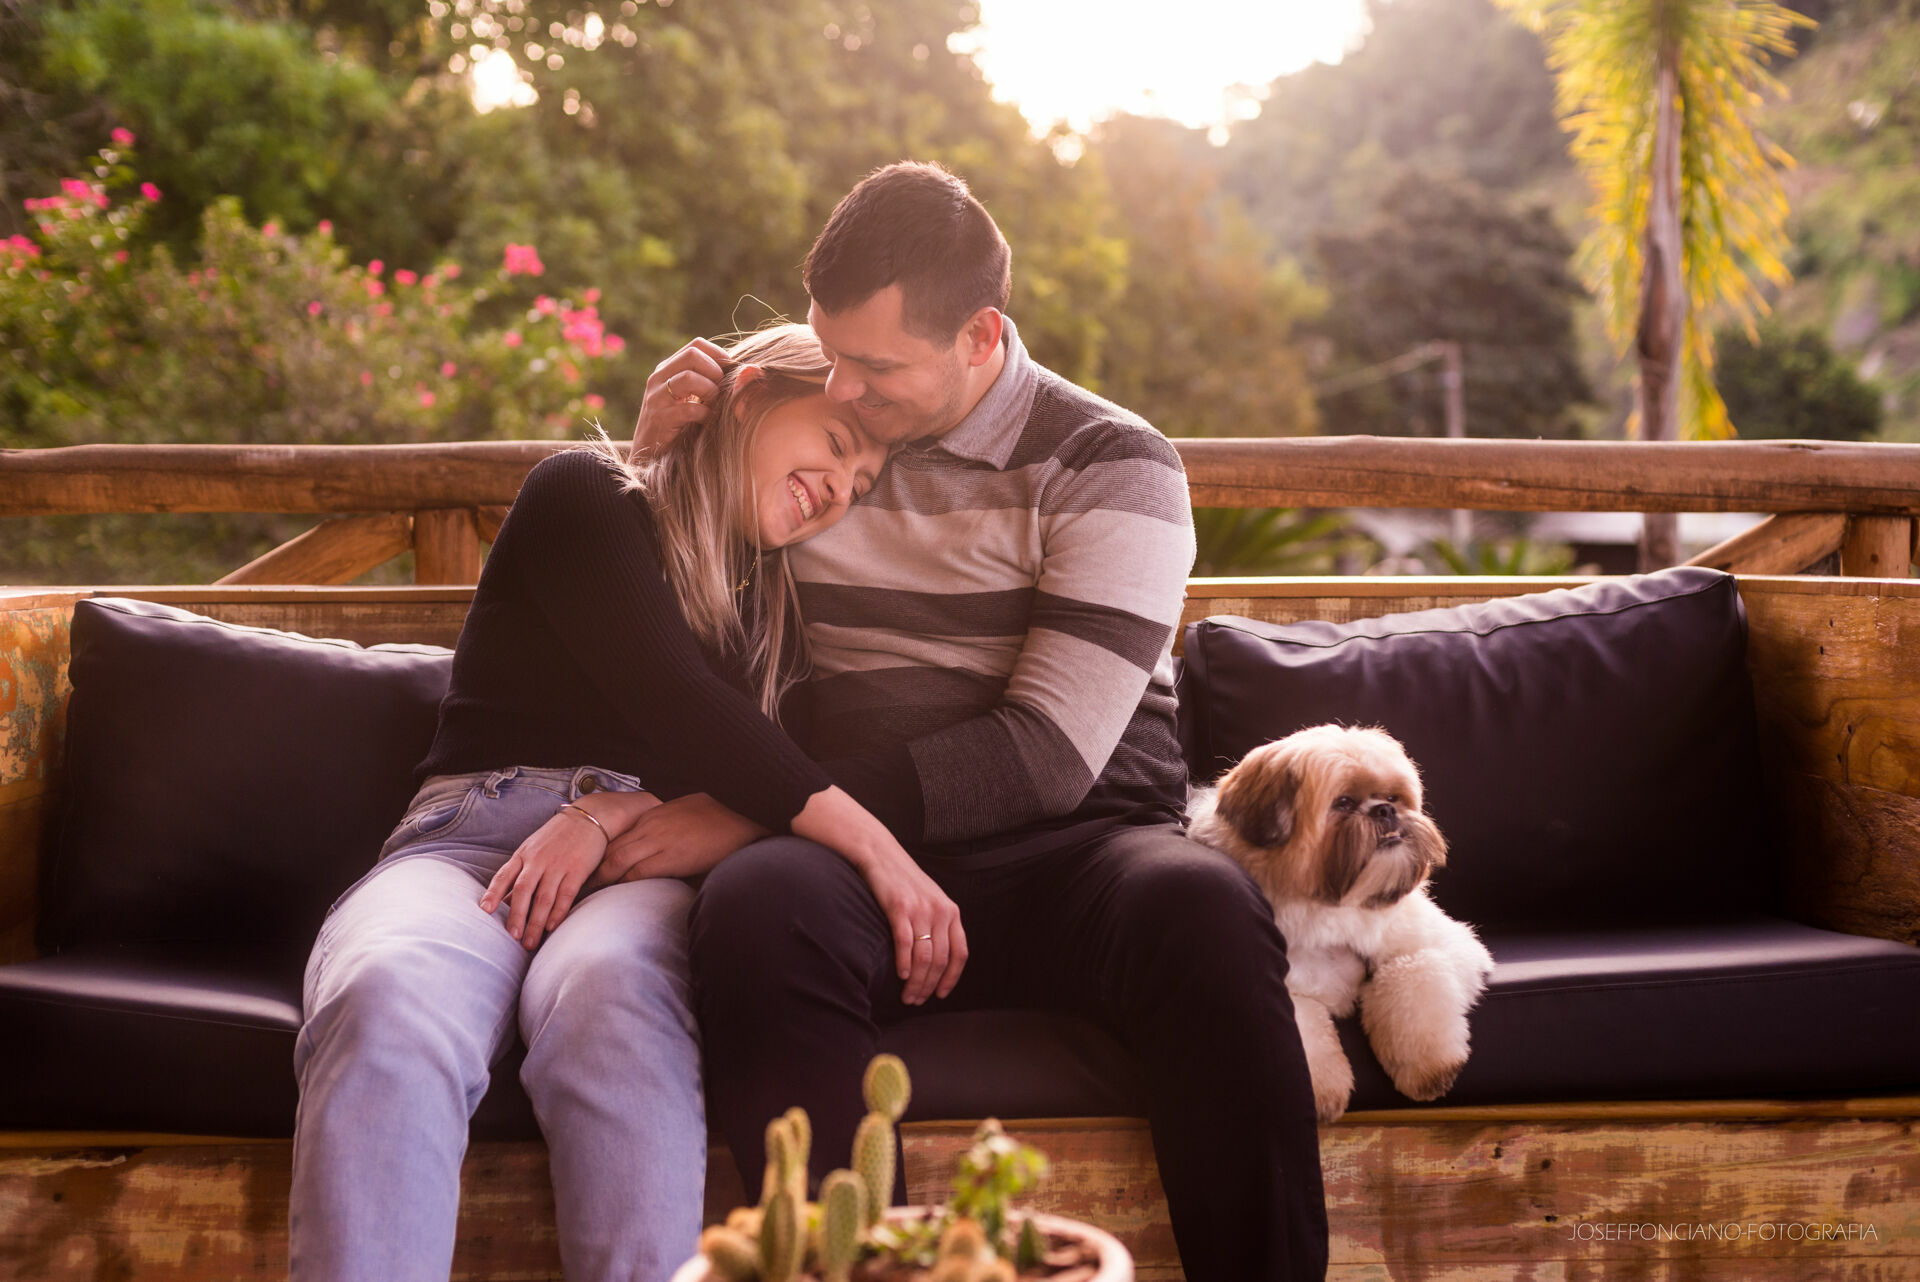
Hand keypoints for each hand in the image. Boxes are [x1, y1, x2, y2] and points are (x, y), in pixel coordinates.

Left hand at [480, 793, 656, 947]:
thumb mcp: (533, 848)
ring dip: (536, 922)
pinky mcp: (578, 869)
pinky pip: (566, 894)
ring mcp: (558, 864)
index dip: (494, 893)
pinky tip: (552, 927)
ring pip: (543, 897)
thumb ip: (520, 872)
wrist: (588, 818)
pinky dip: (558, 912)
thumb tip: (504, 900)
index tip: (484, 910)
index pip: (504, 875)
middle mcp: (538, 860)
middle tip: (512, 937)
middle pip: (523, 891)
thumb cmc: (558, 836)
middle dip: (517, 916)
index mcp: (524, 854)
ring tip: (530, 942)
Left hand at [587, 793, 767, 886]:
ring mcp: (659, 841)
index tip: (587, 863)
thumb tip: (659, 830)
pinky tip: (612, 895)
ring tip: (584, 893)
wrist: (743, 826)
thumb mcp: (690, 807)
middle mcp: (652, 825)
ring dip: (600, 878)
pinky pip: (637, 873)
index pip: (617, 832)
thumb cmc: (721, 819)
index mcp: (655, 813)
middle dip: (592, 866)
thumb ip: (668, 819)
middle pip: (611, 847)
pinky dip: (621, 884)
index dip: (600, 850)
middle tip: (575, 882)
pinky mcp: (669, 859)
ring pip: (618, 860)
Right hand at [633, 337, 726, 457]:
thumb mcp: (692, 399)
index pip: (697, 345)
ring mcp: (657, 397)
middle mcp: (659, 378)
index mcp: (668, 368)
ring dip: (710, 392)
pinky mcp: (659, 419)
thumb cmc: (679, 426)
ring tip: (714, 406)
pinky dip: (705, 415)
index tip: (730, 375)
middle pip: (693, 355)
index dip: (719, 356)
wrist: (648, 457)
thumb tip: (751, 371)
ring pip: (689, 378)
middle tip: (720, 392)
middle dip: (715, 372)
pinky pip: (689, 409)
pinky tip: (706, 422)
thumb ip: (712, 383)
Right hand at [853, 840, 966, 1006]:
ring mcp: (920, 909)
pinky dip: (903, 963)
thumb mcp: (931, 900)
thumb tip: (937, 960)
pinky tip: (900, 975)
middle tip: (917, 1000)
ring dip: (916, 982)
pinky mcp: (899, 908)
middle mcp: (940, 911)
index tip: (941, 994)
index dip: (952, 979)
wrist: (881, 854)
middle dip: (929, 986)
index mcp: (951, 912)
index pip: (959, 953)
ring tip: (907, 995)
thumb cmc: (904, 881)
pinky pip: (905, 944)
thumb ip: (938, 924)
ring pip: (924, 957)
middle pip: (940, 960)